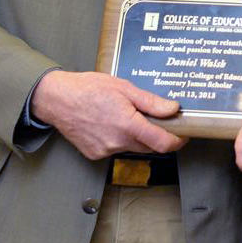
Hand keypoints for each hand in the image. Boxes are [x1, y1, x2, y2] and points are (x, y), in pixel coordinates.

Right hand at [31, 70, 187, 159]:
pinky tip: (114, 122)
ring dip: (139, 136)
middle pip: (149, 146)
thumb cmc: (89, 89)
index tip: (184, 135)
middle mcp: (117, 142)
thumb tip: (173, 109)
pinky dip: (122, 139)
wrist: (58, 99)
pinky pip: (117, 149)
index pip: (162, 144)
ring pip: (133, 148)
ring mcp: (105, 150)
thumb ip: (151, 102)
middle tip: (161, 119)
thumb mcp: (125, 88)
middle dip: (159, 136)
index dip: (177, 141)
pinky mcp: (95, 154)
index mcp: (127, 125)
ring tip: (132, 115)